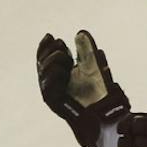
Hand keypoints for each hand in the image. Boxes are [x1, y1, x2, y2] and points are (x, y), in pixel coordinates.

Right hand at [38, 31, 130, 146]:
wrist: (105, 113)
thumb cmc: (100, 93)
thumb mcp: (94, 66)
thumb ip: (87, 51)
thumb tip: (80, 33)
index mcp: (59, 75)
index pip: (45, 58)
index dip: (45, 46)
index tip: (51, 36)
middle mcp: (52, 84)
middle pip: (41, 63)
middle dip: (49, 50)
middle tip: (62, 46)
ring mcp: (51, 93)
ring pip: (43, 70)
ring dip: (54, 59)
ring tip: (67, 58)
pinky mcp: (53, 102)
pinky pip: (47, 84)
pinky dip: (54, 73)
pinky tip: (64, 69)